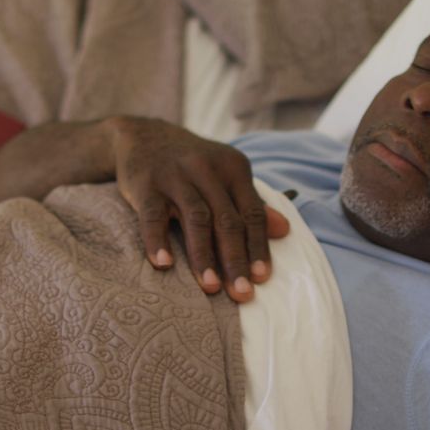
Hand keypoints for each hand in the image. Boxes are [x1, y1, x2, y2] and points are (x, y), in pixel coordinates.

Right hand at [110, 117, 289, 301]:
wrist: (144, 136)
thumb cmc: (193, 165)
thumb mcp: (225, 176)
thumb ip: (252, 203)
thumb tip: (285, 230)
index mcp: (233, 167)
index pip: (251, 212)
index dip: (258, 246)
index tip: (261, 278)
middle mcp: (207, 168)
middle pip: (226, 219)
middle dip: (236, 259)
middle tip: (241, 293)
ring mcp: (175, 175)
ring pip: (195, 218)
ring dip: (203, 256)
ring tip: (210, 287)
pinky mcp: (146, 183)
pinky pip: (153, 215)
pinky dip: (158, 240)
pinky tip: (163, 264)